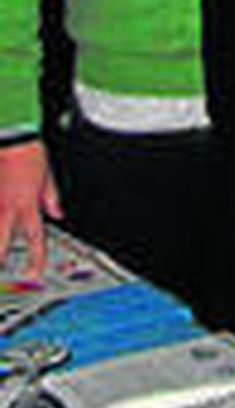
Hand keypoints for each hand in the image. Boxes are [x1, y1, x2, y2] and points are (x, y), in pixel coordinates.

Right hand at [0, 141, 60, 277]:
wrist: (11, 136)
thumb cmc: (29, 152)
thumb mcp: (48, 175)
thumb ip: (51, 198)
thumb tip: (57, 213)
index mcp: (27, 205)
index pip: (35, 238)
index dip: (36, 258)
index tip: (34, 271)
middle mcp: (6, 208)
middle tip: (3, 270)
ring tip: (0, 256)